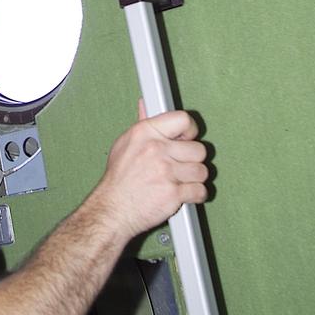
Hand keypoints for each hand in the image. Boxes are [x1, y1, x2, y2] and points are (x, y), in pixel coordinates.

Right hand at [93, 109, 208, 239]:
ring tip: (181, 181)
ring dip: (195, 179)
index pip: (183, 119)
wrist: (112, 209)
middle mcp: (156, 149)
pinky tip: (184, 194)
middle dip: (193, 160)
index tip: (188, 138)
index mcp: (145, 133)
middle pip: (199, 149)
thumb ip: (142, 124)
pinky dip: (196, 195)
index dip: (190, 130)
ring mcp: (166, 172)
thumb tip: (146, 105)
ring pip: (202, 171)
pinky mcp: (173, 193)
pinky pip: (200, 191)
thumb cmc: (118, 180)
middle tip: (181, 166)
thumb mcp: (125, 144)